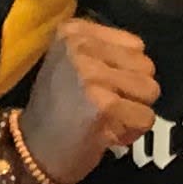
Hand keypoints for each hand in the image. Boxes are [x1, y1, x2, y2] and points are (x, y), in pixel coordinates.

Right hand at [21, 17, 158, 183]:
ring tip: (105, 119)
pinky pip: (146, 117)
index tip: (101, 88)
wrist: (33, 151)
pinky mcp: (104, 106)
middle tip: (104, 107)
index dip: (126, 72)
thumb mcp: (72, 63)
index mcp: (74, 32)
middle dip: (132, 92)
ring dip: (133, 111)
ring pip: (150, 90)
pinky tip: (106, 134)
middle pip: (146, 67)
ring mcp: (91, 76)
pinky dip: (132, 132)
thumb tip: (143, 59)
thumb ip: (106, 51)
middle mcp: (80, 47)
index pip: (135, 45)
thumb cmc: (58, 107)